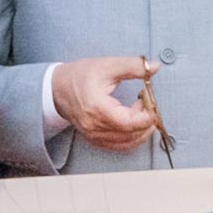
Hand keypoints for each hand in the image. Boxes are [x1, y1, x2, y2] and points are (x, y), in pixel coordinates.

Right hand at [45, 57, 161, 149]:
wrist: (58, 87)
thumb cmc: (79, 76)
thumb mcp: (108, 66)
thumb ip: (133, 66)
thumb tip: (154, 67)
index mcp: (97, 108)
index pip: (127, 122)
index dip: (146, 117)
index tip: (153, 105)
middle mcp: (93, 126)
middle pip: (129, 134)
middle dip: (146, 122)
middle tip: (151, 105)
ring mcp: (93, 135)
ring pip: (126, 143)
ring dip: (141, 131)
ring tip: (144, 113)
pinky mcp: (94, 139)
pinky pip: (118, 146)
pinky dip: (131, 138)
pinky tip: (136, 124)